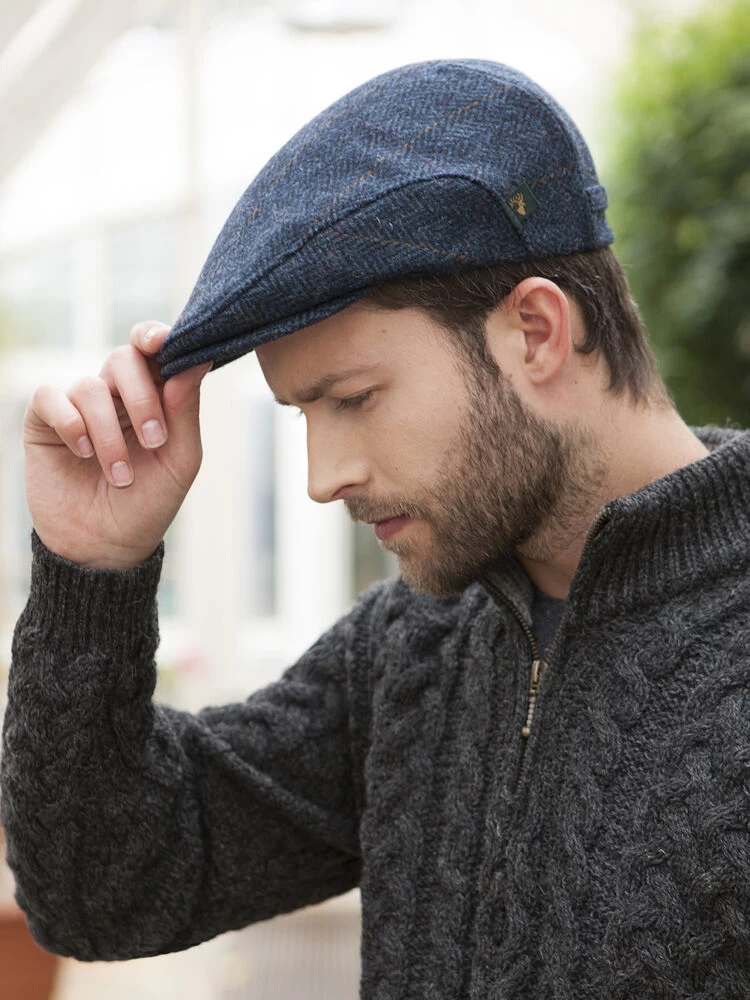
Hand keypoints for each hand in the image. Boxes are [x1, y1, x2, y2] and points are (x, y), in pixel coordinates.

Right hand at [23, 322, 210, 569]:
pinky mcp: (44, 421)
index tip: (161, 343)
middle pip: (124, 359)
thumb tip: (196, 361)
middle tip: (154, 440)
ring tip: (120, 475)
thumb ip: (186, 409)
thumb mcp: (180, 459)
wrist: (107, 546)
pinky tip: (83, 454)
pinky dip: (72, 424)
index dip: (155, 335)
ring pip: (91, 387)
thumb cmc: (149, 502)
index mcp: (154, 395)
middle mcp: (115, 393)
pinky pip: (51, 397)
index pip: (152, 349)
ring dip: (110, 434)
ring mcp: (79, 404)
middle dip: (142, 398)